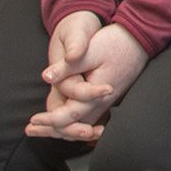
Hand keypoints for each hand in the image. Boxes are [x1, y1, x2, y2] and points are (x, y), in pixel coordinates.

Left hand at [25, 22, 149, 139]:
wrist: (140, 40)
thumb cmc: (115, 43)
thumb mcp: (89, 51)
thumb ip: (68, 66)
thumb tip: (46, 77)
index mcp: (97, 94)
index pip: (70, 115)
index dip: (50, 120)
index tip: (33, 120)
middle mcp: (102, 103)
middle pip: (75, 127)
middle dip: (52, 130)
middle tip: (30, 130)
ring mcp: (105, 103)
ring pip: (81, 125)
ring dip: (60, 128)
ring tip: (40, 129)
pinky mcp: (106, 99)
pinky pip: (87, 118)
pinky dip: (71, 123)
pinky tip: (61, 121)